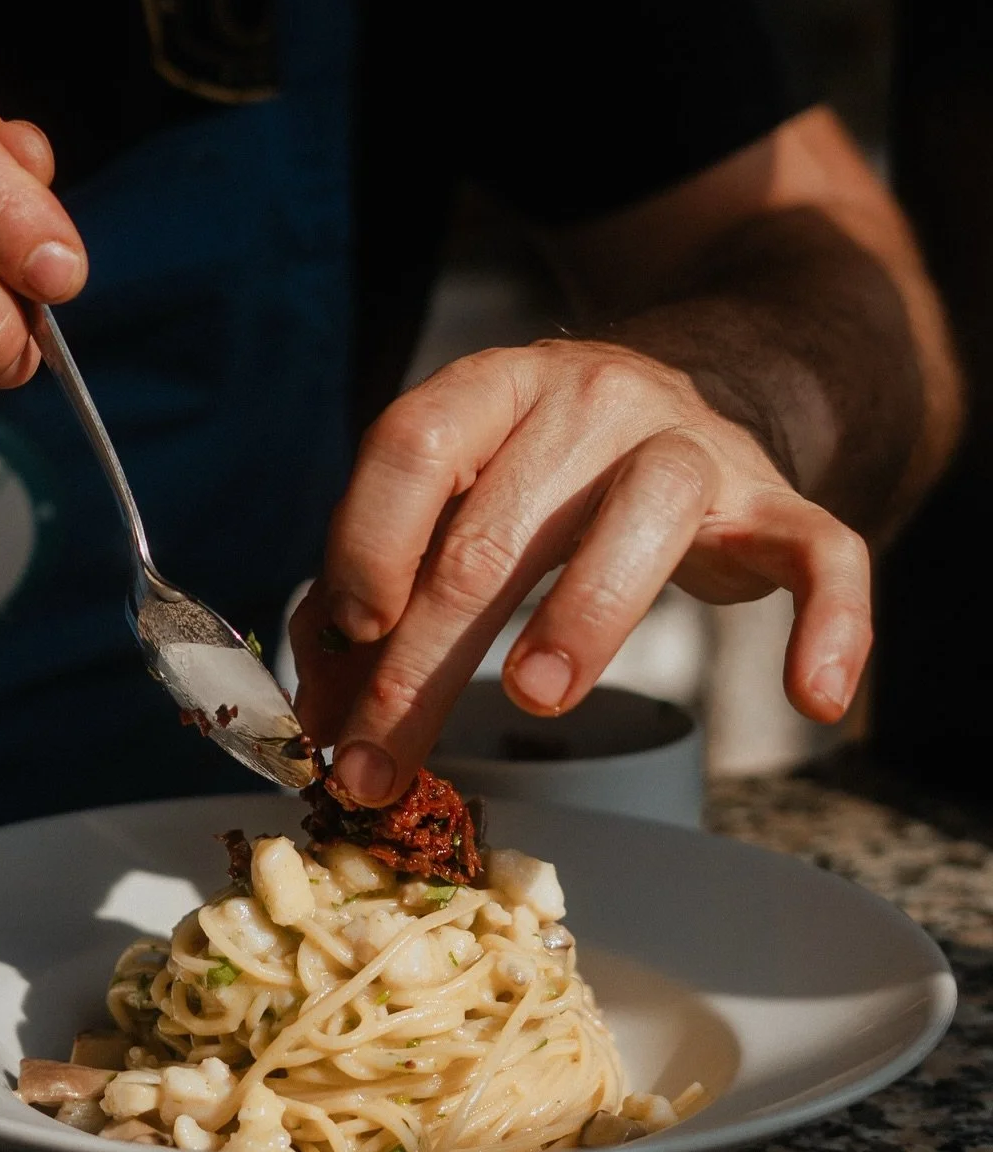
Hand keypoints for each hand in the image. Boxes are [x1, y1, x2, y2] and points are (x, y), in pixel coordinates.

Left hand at [290, 339, 870, 804]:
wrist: (690, 395)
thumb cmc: (542, 474)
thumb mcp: (457, 497)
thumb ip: (382, 581)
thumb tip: (321, 703)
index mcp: (490, 390)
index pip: (413, 445)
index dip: (367, 541)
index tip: (347, 636)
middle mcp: (586, 401)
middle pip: (495, 532)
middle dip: (423, 664)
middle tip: (377, 762)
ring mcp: (691, 445)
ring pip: (646, 516)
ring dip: (582, 617)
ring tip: (533, 700)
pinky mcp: (775, 501)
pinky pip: (823, 553)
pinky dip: (830, 622)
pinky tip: (810, 698)